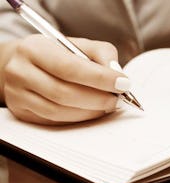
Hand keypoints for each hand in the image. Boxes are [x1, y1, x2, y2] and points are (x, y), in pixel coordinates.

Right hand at [1, 34, 129, 124]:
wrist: (22, 64)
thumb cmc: (56, 54)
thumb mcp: (78, 45)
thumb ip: (101, 54)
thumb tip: (118, 75)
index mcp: (35, 49)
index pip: (70, 67)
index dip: (100, 78)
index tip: (123, 83)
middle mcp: (20, 72)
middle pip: (65, 93)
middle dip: (98, 98)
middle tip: (117, 99)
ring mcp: (18, 95)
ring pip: (59, 112)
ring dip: (90, 112)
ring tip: (107, 105)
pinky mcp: (22, 113)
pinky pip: (54, 122)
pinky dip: (78, 119)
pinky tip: (91, 112)